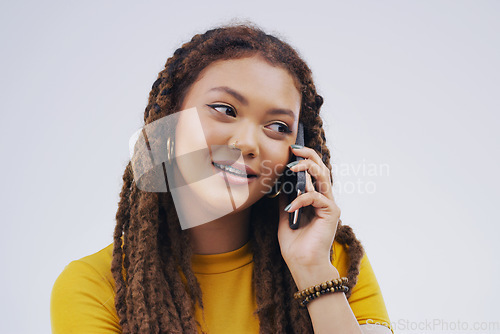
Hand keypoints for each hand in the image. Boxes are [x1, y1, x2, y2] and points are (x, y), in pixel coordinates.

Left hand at [277, 145, 340, 271]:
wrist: (303, 265)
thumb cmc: (295, 246)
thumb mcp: (285, 217)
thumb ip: (286, 201)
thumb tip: (280, 185)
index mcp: (315, 200)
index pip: (313, 173)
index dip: (304, 160)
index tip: (290, 151)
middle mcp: (325, 200)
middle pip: (321, 169)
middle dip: (308, 156)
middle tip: (294, 149)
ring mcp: (330, 205)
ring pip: (323, 176)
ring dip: (307, 168)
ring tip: (292, 167)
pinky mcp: (331, 212)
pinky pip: (316, 198)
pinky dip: (301, 200)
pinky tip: (291, 209)